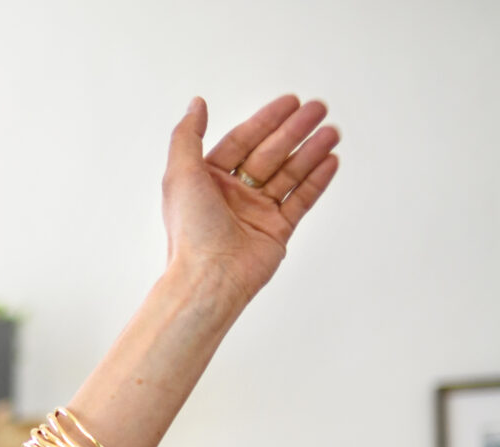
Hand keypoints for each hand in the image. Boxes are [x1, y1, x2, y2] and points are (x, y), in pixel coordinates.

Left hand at [163, 95, 340, 304]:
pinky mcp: (276, 231)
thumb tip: (197, 103)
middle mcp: (232, 195)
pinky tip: (331, 160)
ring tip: (332, 132)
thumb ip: (187, 136)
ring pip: (289, 174)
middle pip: (269, 153)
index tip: (291, 102)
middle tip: (319, 109)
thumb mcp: (180, 174)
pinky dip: (316, 180)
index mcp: (208, 180)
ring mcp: (256, 213)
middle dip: (295, 131)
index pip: (242, 141)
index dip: (267, 120)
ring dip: (311, 151)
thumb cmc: (191, 230)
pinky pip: (300, 200)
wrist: (210, 277)